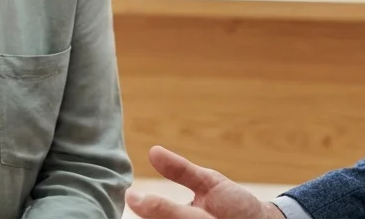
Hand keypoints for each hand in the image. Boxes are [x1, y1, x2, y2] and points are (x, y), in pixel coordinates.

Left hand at [126, 146, 284, 218]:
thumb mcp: (211, 183)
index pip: (175, 215)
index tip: (131, 195)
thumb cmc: (233, 205)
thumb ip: (182, 171)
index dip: (153, 207)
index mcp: (203, 218)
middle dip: (150, 216)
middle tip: (134, 201)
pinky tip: (150, 215)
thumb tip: (152, 152)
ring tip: (143, 208)